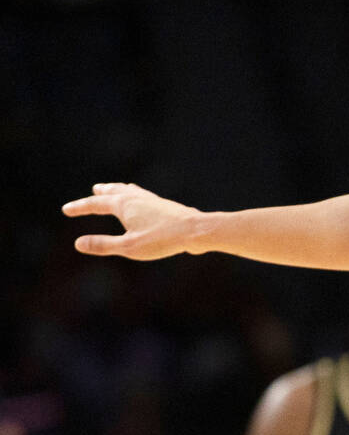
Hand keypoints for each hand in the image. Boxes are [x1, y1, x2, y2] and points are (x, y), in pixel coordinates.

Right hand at [62, 183, 201, 259]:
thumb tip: (78, 243)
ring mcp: (153, 200)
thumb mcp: (128, 246)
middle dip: (103, 192)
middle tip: (95, 188)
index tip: (66, 209)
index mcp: (125, 205)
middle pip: (116, 192)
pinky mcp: (165, 206)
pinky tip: (143, 202)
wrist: (196, 230)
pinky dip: (135, 195)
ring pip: (132, 191)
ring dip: (120, 190)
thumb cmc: (162, 239)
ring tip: (116, 189)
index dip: (80, 207)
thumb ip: (103, 244)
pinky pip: (144, 196)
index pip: (96, 204)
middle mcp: (138, 198)